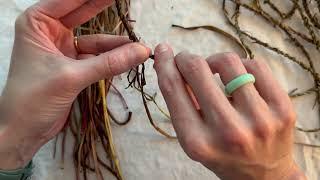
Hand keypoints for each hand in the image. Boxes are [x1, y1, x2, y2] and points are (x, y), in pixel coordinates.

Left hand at [0, 0, 149, 169]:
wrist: (24, 131)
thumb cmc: (33, 99)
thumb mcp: (71, 77)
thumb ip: (108, 63)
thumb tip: (142, 51)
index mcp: (37, 23)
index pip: (70, 1)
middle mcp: (49, 32)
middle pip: (82, 14)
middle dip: (104, 10)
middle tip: (125, 2)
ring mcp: (62, 49)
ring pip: (94, 40)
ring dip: (115, 45)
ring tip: (138, 46)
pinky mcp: (73, 65)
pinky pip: (97, 57)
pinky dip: (112, 59)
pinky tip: (128, 57)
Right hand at [153, 44, 305, 179]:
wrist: (264, 175)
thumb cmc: (222, 155)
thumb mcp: (193, 139)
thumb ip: (180, 104)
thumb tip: (169, 64)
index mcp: (198, 142)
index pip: (173, 89)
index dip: (164, 64)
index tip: (163, 50)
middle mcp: (228, 131)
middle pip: (197, 70)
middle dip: (186, 59)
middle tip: (187, 61)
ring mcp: (259, 119)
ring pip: (228, 61)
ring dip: (214, 61)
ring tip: (214, 72)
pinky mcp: (282, 109)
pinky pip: (256, 65)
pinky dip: (241, 66)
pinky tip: (238, 78)